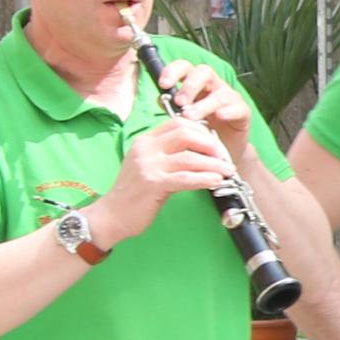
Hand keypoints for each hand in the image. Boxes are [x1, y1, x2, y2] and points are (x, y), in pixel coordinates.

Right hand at [95, 118, 238, 235]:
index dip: (202, 131)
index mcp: (145, 141)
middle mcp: (146, 148)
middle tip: (225, 158)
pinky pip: (185, 178)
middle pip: (186, 134)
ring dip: (214, 164)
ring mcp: (148, 165)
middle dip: (212, 145)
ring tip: (228, 172)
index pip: (178, 123)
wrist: (111, 216)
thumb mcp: (149, 167)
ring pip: (189, 157)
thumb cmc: (134, 194)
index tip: (217, 145)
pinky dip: (205, 178)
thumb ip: (170, 157)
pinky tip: (216, 182)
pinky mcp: (152, 183)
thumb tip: (202, 155)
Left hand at [154, 57, 257, 161]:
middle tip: (179, 102)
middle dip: (190, 85)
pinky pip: (238, 108)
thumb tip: (160, 98)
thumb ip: (171, 105)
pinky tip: (219, 117)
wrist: (219, 151)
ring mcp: (229, 97)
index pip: (185, 67)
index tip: (163, 84)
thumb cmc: (199, 129)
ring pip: (219, 93)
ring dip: (204, 104)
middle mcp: (213, 85)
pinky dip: (228, 111)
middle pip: (204, 72)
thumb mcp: (182, 117)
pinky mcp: (243, 112)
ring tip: (191, 117)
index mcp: (195, 83)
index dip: (173, 71)